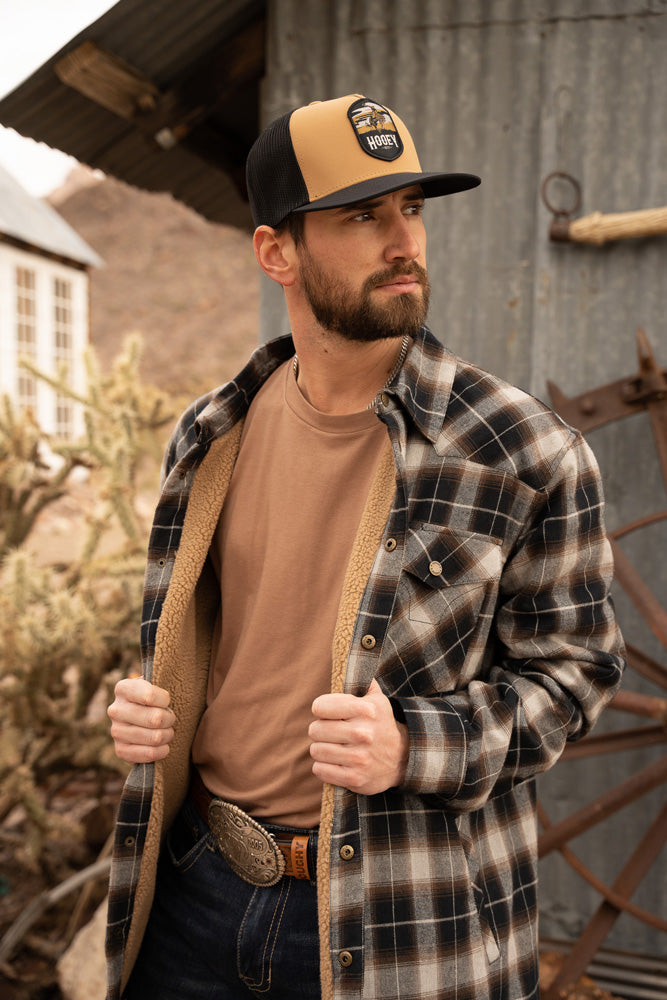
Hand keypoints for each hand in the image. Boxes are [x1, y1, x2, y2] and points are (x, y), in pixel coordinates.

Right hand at [107, 677, 175, 762]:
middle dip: (170, 720)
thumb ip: (162, 677)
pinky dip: (161, 752)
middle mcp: (115, 709)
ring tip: (168, 732)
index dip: (165, 700)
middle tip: (171, 718)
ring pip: (154, 737)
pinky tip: (164, 747)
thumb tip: (174, 664)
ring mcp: (115, 731)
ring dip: (167, 735)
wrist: (142, 720)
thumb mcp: (156, 683)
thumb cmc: (155, 699)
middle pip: (154, 719)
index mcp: (123, 688)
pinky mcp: (120, 750)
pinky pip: (147, 755)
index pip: (149, 695)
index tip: (167, 701)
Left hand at [308, 679, 408, 794]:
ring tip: (333, 747)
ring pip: (316, 750)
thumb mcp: (378, 700)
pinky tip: (334, 762)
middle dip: (319, 730)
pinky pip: (320, 769)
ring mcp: (359, 758)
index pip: (320, 706)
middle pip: (315, 729)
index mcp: (366, 710)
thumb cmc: (382, 725)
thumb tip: (355, 657)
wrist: (402, 759)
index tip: (327, 713)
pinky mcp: (354, 778)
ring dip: (321, 749)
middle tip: (329, 732)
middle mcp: (363, 733)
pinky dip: (323, 766)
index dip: (321, 709)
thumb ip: (363, 682)